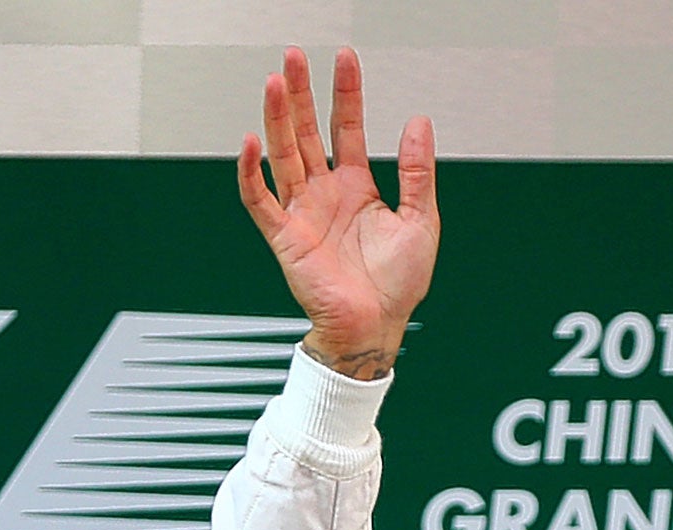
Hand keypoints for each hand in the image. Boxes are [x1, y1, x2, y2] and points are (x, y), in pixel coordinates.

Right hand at [237, 47, 438, 379]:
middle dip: (299, 94)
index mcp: (356, 188)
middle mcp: (325, 195)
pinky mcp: (284, 238)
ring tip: (273, 84)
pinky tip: (250, 145)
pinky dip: (251, 174)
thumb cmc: (397, 286)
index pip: (346, 128)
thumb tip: (418, 123)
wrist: (374, 327)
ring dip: (275, 120)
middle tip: (292, 58)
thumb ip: (416, 171)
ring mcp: (302, 213)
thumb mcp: (421, 218)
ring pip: (282, 156)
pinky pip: (260, 201)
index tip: (344, 59)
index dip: (345, 93)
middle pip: (306, 132)